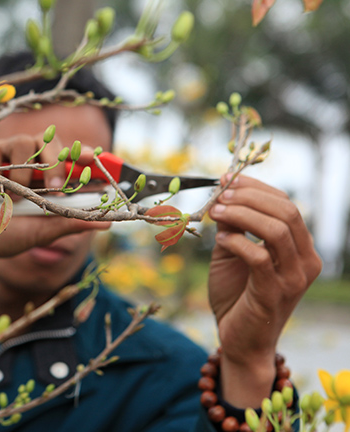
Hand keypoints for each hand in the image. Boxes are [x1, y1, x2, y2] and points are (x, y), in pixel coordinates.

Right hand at [0, 133, 108, 279]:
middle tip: (54, 187)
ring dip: (17, 174)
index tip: (95, 157)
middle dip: (54, 162)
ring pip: (18, 144)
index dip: (83, 152)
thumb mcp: (40, 232)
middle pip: (46, 141)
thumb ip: (70, 222)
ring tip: (6, 198)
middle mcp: (24, 159)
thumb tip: (107, 221)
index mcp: (43, 175)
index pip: (68, 155)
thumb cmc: (5, 234)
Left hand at [207, 174, 321, 406]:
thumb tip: (222, 196)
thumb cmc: (236, 296)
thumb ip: (232, 227)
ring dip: (242, 215)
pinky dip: (238, 242)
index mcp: (300, 248)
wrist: (239, 341)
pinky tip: (220, 239)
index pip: (286, 204)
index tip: (226, 180)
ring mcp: (294, 279)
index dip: (256, 188)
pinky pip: (260, 258)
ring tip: (216, 212)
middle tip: (220, 194)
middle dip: (249, 197)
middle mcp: (306, 261)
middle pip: (287, 212)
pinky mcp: (274, 294)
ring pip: (277, 231)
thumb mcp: (232, 253)